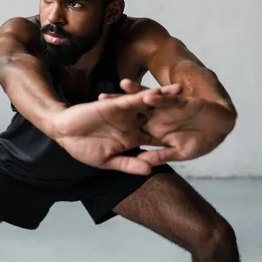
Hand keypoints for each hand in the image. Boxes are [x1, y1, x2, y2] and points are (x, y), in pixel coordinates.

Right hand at [53, 81, 182, 175]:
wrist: (64, 132)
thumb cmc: (83, 149)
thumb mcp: (108, 161)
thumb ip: (129, 164)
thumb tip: (150, 170)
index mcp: (131, 139)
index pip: (156, 139)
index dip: (174, 140)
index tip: (194, 140)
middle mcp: (132, 124)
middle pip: (158, 118)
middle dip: (175, 113)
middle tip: (197, 109)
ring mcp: (125, 114)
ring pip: (149, 105)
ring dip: (164, 98)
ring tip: (182, 91)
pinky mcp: (116, 105)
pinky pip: (134, 100)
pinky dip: (146, 96)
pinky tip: (160, 91)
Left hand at [100, 80, 236, 165]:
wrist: (222, 127)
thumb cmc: (202, 141)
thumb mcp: (180, 152)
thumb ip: (160, 156)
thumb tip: (142, 163)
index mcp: (154, 129)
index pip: (131, 126)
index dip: (115, 125)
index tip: (97, 125)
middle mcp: (157, 116)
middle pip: (134, 109)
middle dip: (117, 104)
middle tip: (98, 99)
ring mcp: (168, 108)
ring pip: (148, 99)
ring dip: (135, 93)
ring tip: (121, 85)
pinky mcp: (181, 102)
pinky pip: (167, 100)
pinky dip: (159, 98)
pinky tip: (148, 95)